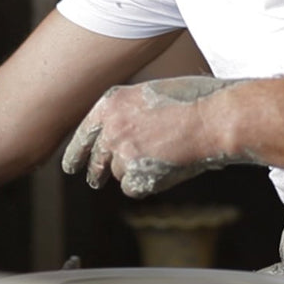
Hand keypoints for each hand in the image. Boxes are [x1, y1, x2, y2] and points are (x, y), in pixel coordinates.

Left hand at [61, 76, 255, 197]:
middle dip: (95, 173)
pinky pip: (132, 188)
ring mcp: (122, 151)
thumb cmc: (195, 101)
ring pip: (118, 174)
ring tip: (161, 159)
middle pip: (95, 160)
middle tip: (95, 181)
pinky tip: (166, 170)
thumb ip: (129, 114)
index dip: (76, 153)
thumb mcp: (151, 95)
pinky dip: (147, 185)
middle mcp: (111, 127)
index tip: (70, 167)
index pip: (83, 133)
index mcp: (112, 103)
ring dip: (134, 173)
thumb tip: (117, 138)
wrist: (213, 118)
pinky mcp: (136, 172)